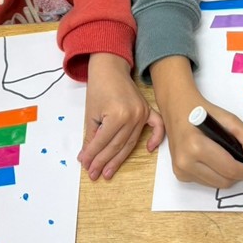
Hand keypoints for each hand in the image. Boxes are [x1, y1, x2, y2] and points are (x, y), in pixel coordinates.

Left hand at [78, 54, 163, 179]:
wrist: (110, 68)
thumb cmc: (98, 87)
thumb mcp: (91, 113)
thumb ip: (91, 136)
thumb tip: (87, 157)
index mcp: (117, 115)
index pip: (103, 142)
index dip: (93, 155)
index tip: (85, 165)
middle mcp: (133, 116)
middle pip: (117, 146)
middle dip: (104, 161)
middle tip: (95, 174)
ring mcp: (142, 114)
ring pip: (130, 142)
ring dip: (119, 159)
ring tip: (108, 171)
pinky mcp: (147, 110)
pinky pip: (156, 127)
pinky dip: (155, 138)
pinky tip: (149, 150)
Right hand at [151, 56, 242, 187]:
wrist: (177, 109)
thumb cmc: (202, 112)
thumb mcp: (228, 118)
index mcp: (196, 146)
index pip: (229, 169)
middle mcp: (185, 161)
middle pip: (224, 181)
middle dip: (239, 175)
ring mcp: (181, 170)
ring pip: (216, 185)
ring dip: (228, 176)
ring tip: (232, 160)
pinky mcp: (180, 174)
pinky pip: (206, 182)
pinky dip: (216, 175)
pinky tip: (216, 161)